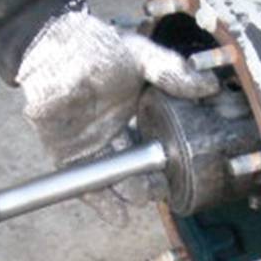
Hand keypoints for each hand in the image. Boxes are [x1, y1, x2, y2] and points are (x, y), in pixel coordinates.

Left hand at [16, 5, 218, 223]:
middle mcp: (116, 135)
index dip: (170, 162)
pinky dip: (102, 201)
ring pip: (115, 180)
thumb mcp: (142, 56)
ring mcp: (92, 147)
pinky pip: (86, 184)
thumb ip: (172, 73)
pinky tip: (118, 216)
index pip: (158, 145)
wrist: (52, 45)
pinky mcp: (68, 155)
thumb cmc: (97, 47)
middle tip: (161, 190)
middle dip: (150, 184)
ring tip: (142, 200)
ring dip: (129, 195)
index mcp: (136, 114)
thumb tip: (209, 86)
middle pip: (138, 169)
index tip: (183, 172)